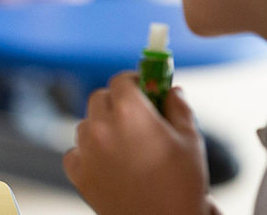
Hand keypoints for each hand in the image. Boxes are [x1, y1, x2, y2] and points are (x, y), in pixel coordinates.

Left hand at [63, 73, 210, 214]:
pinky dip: (88, 153)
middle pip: (100, 98)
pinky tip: (108, 163)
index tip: (144, 88)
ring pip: (86, 124)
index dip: (134, 81)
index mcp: (129, 112)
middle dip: (116, 101)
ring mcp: (86, 152)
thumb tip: (171, 90)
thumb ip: (179, 107)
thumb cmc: (182, 185)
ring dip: (101, 126)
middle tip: (135, 116)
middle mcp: (101, 127)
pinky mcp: (78, 175)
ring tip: (125, 145)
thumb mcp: (190, 140)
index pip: (121, 80)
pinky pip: (75, 152)